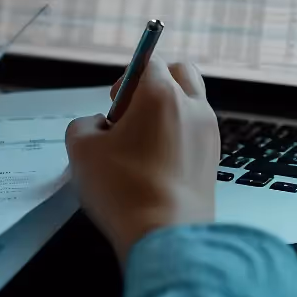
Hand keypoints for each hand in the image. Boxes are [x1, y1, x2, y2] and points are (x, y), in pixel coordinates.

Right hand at [65, 58, 219, 264]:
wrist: (166, 235)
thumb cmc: (123, 190)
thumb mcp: (81, 150)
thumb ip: (84, 125)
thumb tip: (98, 127)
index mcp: (161, 94)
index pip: (149, 61)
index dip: (126, 78)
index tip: (114, 105)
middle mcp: (193, 106)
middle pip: (180, 72)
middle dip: (155, 83)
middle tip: (131, 114)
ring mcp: (209, 133)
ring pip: (191, 102)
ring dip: (168, 111)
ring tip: (142, 144)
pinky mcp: (214, 159)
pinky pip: (197, 132)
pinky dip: (179, 136)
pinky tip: (156, 165)